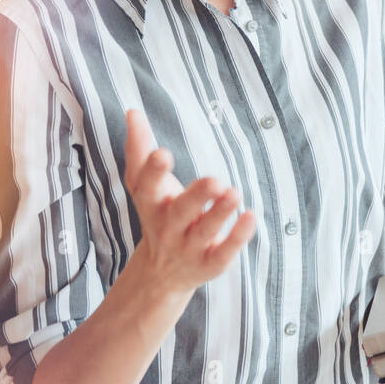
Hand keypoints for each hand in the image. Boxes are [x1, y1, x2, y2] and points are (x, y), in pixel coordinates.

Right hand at [123, 108, 255, 304]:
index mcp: (151, 203)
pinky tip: (252, 216)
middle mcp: (168, 227)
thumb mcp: (144, 185)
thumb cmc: (158, 213)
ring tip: (234, 193)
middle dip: (197, 196)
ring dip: (220, 214)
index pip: (147, 186)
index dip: (153, 171)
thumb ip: (139, 148)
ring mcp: (189, 247)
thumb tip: (132, 111)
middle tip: (214, 180)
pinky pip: (224, 252)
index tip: (162, 153)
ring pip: (205, 232)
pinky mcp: (210, 263)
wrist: (161, 272)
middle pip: (181, 212)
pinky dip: (238, 237)